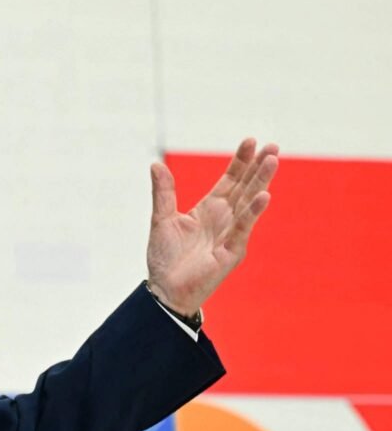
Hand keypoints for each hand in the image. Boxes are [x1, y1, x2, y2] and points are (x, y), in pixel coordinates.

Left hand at [147, 138, 278, 315]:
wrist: (164, 289)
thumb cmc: (166, 258)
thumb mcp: (162, 219)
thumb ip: (163, 192)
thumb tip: (156, 164)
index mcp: (209, 210)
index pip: (229, 181)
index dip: (240, 162)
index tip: (251, 141)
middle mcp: (223, 220)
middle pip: (244, 188)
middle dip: (258, 167)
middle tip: (273, 146)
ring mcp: (230, 235)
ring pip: (248, 204)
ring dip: (261, 183)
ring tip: (273, 161)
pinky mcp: (231, 252)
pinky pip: (243, 229)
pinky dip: (252, 213)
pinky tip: (263, 195)